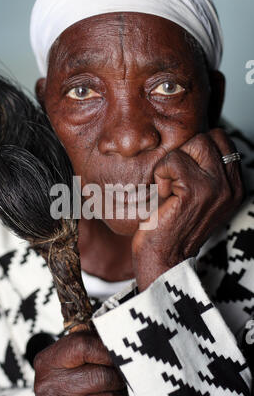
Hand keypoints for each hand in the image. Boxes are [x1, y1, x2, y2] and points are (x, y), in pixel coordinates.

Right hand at [33, 330, 131, 395]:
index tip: (116, 355)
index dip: (108, 351)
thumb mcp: (77, 347)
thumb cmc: (73, 368)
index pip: (84, 347)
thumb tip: (121, 345)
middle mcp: (48, 387)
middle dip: (119, 377)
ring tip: (118, 392)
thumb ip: (94, 340)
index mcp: (48, 361)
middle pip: (101, 377)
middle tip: (121, 376)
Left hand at [132, 129, 243, 291]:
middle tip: (173, 182)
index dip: (194, 149)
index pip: (220, 139)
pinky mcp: (197, 191)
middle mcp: (232, 186)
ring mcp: (217, 188)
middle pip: (207, 138)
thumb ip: (205, 169)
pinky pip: (173, 160)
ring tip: (168, 188)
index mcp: (235, 186)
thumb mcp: (198, 195)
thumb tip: (194, 139)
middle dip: (183, 154)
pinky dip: (161, 174)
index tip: (182, 174)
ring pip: (193, 144)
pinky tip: (163, 194)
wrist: (164, 257)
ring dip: (171, 164)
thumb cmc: (172, 224)